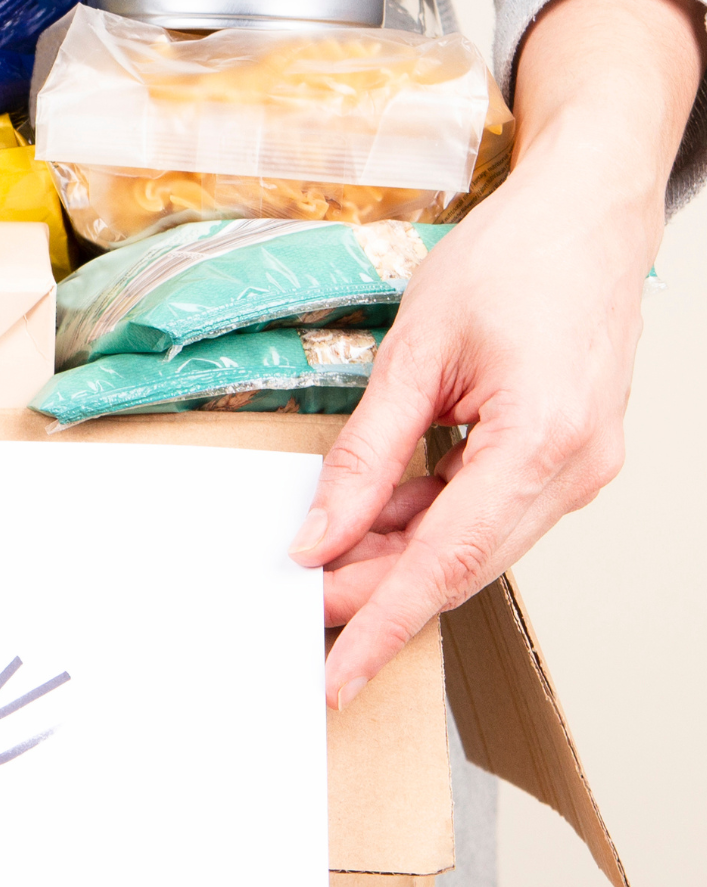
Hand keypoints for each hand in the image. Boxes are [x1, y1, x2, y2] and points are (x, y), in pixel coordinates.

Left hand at [291, 0, 703, 707]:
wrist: (587, 212)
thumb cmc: (512, 260)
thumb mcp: (414, 350)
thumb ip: (364, 451)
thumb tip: (319, 532)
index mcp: (541, 441)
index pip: (445, 562)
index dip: (382, 624)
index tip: (334, 673)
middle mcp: (574, 470)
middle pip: (460, 565)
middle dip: (376, 594)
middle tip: (300, 608)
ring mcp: (579, 469)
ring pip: (473, 545)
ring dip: (397, 559)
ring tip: (323, 566)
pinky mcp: (565, 458)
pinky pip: (488, 512)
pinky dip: (428, 523)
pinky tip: (372, 525)